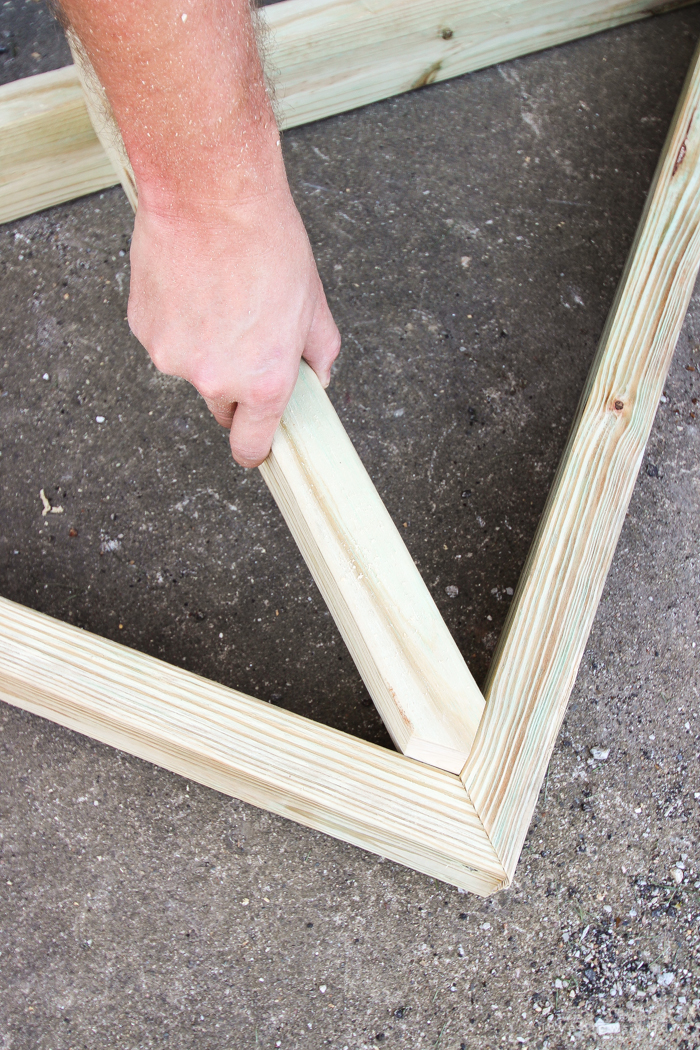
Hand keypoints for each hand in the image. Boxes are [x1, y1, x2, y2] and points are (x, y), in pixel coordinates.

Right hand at [127, 187, 340, 467]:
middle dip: (233, 383)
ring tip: (219, 293)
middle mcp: (215, 379)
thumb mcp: (313, 305)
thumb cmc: (267, 244)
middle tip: (246, 334)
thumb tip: (319, 378)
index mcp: (264, 382)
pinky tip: (192, 282)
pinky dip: (176, 320)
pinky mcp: (143, 329)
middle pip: (221, 405)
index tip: (255, 440)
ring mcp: (173, 357)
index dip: (254, 445)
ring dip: (203, 345)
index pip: (251, 445)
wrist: (210, 194)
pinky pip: (163, 337)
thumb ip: (319, 354)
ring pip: (190, 367)